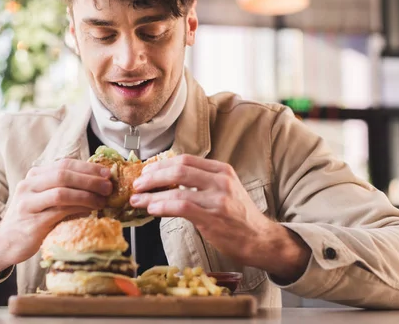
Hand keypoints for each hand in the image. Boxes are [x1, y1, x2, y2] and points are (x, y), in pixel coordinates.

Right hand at [0, 159, 111, 279]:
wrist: (6, 242)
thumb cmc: (32, 219)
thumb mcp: (46, 199)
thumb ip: (66, 189)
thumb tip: (99, 185)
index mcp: (35, 176)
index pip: (64, 164)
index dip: (88, 167)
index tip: (107, 172)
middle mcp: (29, 185)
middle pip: (63, 175)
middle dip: (90, 179)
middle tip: (108, 186)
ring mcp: (28, 203)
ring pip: (61, 192)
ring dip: (86, 195)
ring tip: (102, 200)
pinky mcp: (32, 222)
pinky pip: (59, 212)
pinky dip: (78, 209)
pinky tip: (90, 211)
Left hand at [129, 155, 309, 281]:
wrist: (260, 239)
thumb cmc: (238, 217)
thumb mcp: (224, 190)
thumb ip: (201, 182)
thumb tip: (166, 181)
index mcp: (221, 170)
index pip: (184, 159)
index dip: (161, 164)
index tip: (146, 171)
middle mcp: (221, 180)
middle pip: (178, 169)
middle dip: (152, 176)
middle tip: (137, 184)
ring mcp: (218, 198)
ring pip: (176, 188)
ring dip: (151, 194)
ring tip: (137, 200)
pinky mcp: (213, 217)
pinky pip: (181, 206)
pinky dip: (162, 206)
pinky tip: (152, 209)